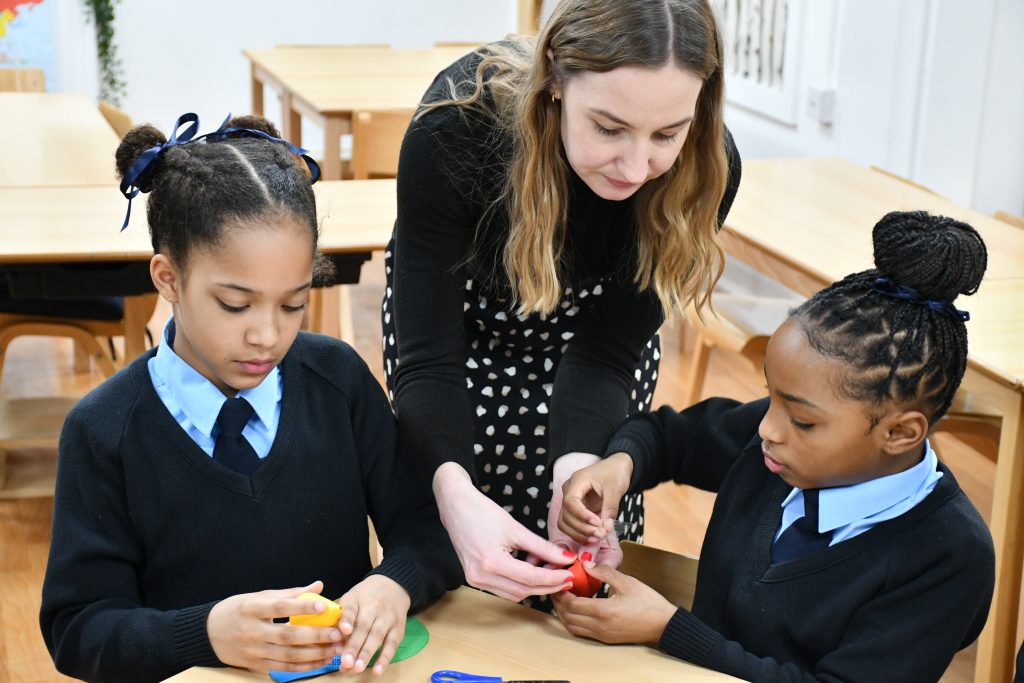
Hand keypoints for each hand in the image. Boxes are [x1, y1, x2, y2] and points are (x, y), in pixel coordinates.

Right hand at [207, 580, 342, 672]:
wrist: (208, 634)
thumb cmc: (238, 610)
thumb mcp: (259, 596)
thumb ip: (291, 593)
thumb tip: (318, 585)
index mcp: (252, 608)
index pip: (280, 607)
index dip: (302, 607)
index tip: (324, 606)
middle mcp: (252, 631)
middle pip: (288, 635)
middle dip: (316, 636)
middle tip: (338, 634)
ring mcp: (253, 651)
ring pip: (288, 656)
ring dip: (315, 654)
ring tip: (336, 649)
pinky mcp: (255, 665)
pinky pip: (284, 668)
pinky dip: (304, 666)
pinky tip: (321, 661)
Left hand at [336, 575, 409, 675]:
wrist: (392, 586)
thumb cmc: (364, 598)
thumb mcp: (350, 598)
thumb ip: (338, 616)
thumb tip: (323, 638)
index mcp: (356, 599)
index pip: (351, 609)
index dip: (347, 620)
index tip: (343, 630)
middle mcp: (373, 608)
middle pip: (363, 627)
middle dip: (354, 646)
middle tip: (345, 662)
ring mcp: (386, 618)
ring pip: (376, 636)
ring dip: (366, 654)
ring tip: (357, 668)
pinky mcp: (397, 629)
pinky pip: (391, 645)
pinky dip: (384, 659)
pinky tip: (377, 671)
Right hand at [433, 463, 573, 601]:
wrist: (455, 506)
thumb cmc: (482, 512)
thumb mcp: (516, 528)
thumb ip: (543, 547)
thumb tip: (566, 559)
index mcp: (491, 562)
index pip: (530, 578)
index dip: (554, 578)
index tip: (571, 574)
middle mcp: (480, 576)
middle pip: (523, 591)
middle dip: (548, 585)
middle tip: (567, 577)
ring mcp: (475, 580)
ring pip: (514, 593)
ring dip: (534, 585)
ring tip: (550, 568)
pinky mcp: (474, 578)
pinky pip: (503, 588)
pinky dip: (520, 582)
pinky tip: (531, 566)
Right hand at [545, 466, 622, 570]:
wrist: (615, 467)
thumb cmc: (614, 473)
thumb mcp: (615, 488)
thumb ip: (610, 508)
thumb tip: (606, 528)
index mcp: (577, 481)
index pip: (570, 502)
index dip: (582, 515)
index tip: (597, 522)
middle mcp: (569, 491)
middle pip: (566, 515)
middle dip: (582, 528)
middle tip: (601, 534)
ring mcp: (570, 501)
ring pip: (564, 522)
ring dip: (578, 533)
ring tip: (596, 538)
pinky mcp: (575, 510)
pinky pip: (570, 525)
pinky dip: (579, 533)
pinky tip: (592, 538)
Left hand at [551, 562, 676, 644]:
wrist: (664, 625)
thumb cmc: (648, 603)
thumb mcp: (627, 582)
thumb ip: (605, 573)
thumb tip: (587, 565)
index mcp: (604, 611)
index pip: (572, 604)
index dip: (562, 593)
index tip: (561, 580)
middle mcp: (600, 626)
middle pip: (568, 617)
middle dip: (559, 602)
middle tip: (558, 588)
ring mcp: (602, 635)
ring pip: (572, 627)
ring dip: (564, 613)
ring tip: (564, 598)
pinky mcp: (605, 638)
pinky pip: (582, 632)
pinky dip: (573, 621)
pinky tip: (577, 609)